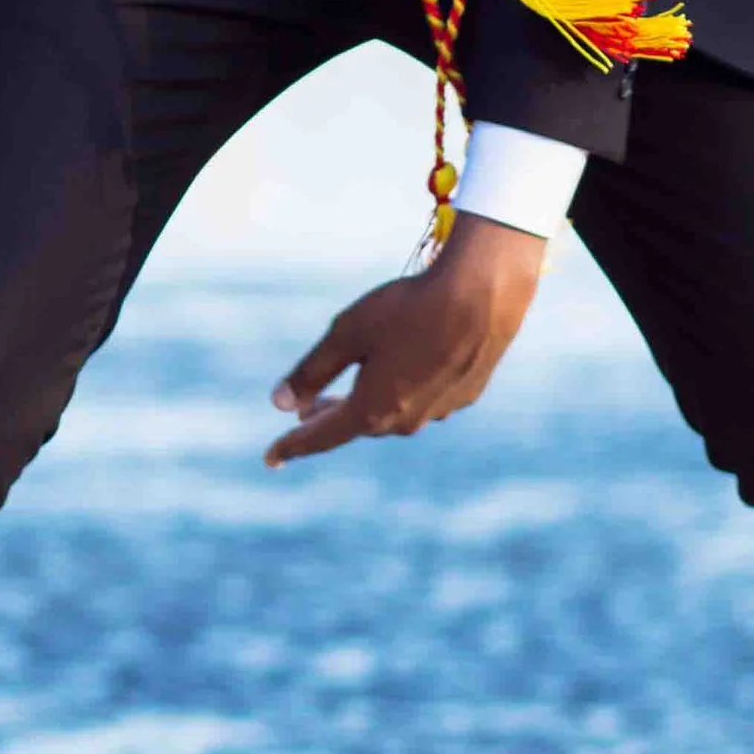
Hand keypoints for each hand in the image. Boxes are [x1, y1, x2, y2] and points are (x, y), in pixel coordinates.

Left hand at [264, 211, 545, 466]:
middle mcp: (406, 421)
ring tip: (355, 384)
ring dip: (369, 402)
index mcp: (372, 411)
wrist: (483, 295)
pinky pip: (424, 399)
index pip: (321, 437)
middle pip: (357, 424)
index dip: (292, 445)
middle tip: (307, 409)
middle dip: (329, 416)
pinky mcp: (465, 395)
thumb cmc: (409, 308)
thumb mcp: (348, 332)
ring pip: (393, 413)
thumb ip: (312, 371)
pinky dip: (404, 389)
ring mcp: (440, 411)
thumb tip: (279, 403)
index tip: (270, 458)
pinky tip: (406, 365)